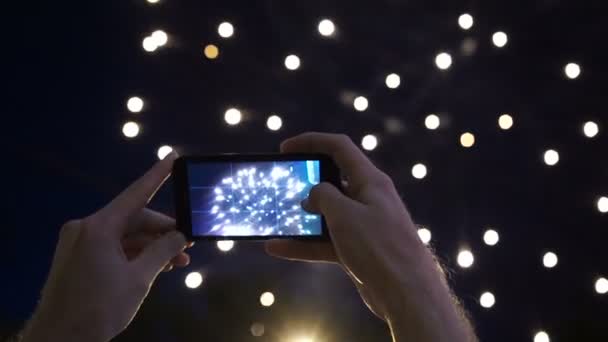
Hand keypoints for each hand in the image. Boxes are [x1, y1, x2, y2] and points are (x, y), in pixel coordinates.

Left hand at [22, 153, 191, 341]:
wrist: (60, 339)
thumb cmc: (100, 308)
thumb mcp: (139, 279)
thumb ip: (162, 252)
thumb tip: (180, 236)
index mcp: (98, 227)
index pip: (135, 194)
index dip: (157, 176)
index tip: (172, 157)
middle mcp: (86, 228)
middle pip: (133, 220)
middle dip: (162, 232)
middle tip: (187, 244)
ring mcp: (79, 243)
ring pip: (124, 236)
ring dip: (150, 247)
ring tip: (177, 262)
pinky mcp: (77, 258)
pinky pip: (112, 248)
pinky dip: (133, 255)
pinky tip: (155, 267)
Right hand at [265, 133, 475, 340]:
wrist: (406, 293)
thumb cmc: (379, 247)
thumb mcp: (345, 214)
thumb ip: (323, 196)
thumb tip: (314, 195)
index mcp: (370, 181)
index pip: (339, 148)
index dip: (311, 142)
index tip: (285, 148)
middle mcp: (368, 199)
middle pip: (332, 180)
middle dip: (305, 181)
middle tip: (281, 185)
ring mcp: (363, 225)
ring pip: (327, 214)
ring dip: (302, 216)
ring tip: (276, 217)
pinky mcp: (358, 250)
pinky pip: (326, 241)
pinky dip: (304, 244)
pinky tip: (278, 248)